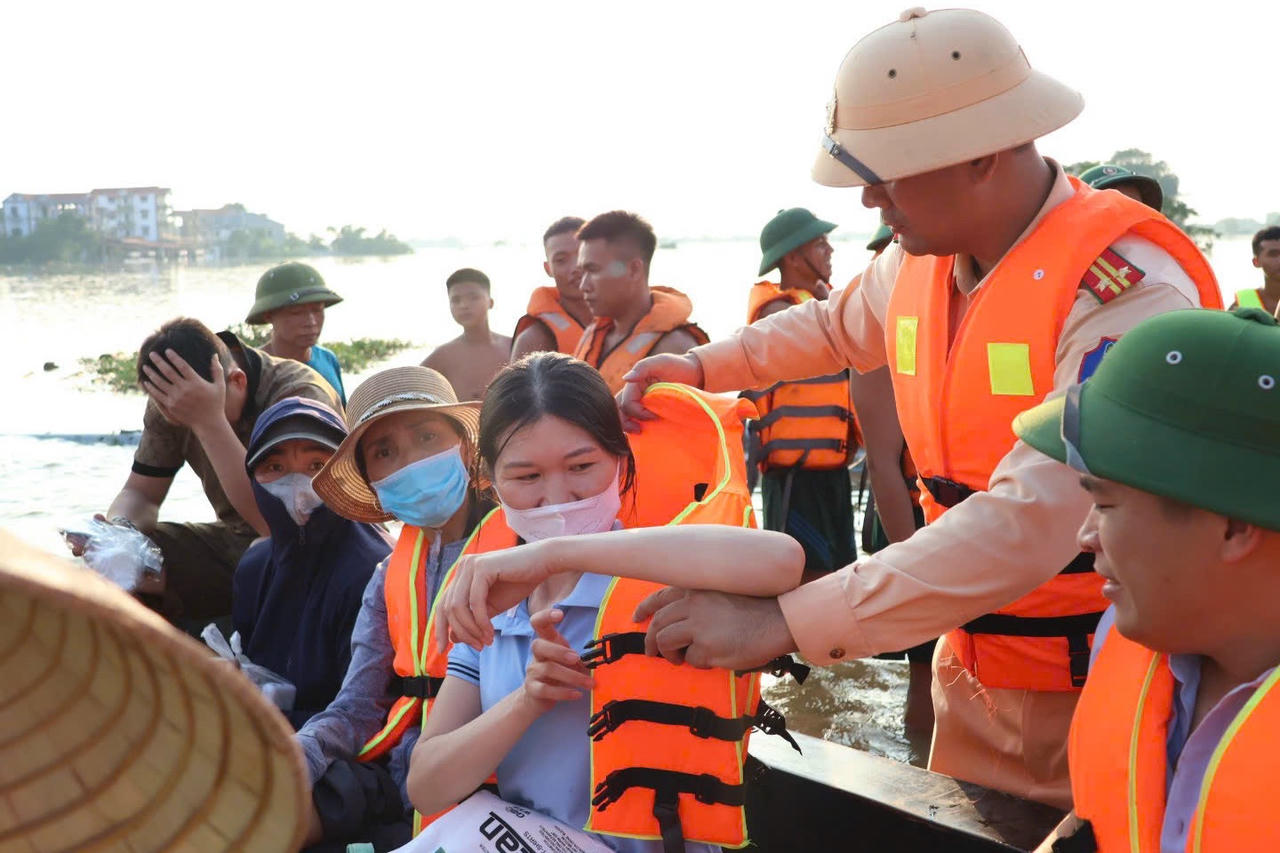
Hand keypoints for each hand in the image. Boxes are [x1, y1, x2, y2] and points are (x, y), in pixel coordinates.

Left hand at [141, 350, 226, 432]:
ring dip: (151, 373)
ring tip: (145, 367)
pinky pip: (157, 395)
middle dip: (159, 361)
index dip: (174, 357)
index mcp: (196, 382)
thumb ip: (217, 370)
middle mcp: (185, 389)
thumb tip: (214, 355)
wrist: (209, 423)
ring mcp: (176, 398)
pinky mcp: (171, 406)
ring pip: (160, 382)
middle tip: (152, 354)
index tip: (167, 351)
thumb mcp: (220, 386)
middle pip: (168, 372)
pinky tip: (146, 382)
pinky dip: (151, 388)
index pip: (182, 366)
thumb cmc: (216, 403)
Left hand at [436, 545, 552, 650]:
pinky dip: (481, 621)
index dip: (439, 628)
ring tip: (486, 642)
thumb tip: (452, 638)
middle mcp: (462, 566)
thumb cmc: (520, 583)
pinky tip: (490, 633)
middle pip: (447, 607)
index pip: (442, 604)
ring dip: (471, 630)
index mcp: (462, 574)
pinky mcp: (482, 567)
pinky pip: (475, 602)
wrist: (544, 563)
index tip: (442, 650)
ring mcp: (471, 565)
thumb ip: (472, 620)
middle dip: (461, 632)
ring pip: (458, 607)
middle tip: (478, 648)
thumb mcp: (492, 607)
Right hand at [520, 609, 593, 711]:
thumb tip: (604, 655)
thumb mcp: (569, 662)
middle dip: (559, 651)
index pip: (538, 623)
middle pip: (539, 645)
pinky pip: (546, 690)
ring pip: (548, 669)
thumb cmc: (558, 674)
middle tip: (576, 658)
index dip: (546, 616)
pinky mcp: (533, 689)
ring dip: (572, 676)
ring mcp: (533, 672)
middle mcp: (537, 655)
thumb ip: (580, 657)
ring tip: (589, 684)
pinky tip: (577, 694)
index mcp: (547, 642)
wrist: (537, 699)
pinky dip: (564, 693)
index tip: (560, 614)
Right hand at [618, 353, 703, 432]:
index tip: (655, 416)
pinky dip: (637, 425)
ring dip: (629, 426)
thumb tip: (625, 378)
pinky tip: (646, 432)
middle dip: (627, 422)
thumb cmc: (677, 365)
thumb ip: (643, 368)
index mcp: (635, 384)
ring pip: (625, 416)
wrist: (694, 373)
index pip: (627, 403)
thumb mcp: (661, 362)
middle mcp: (635, 394)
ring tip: (640, 432)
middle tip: (640, 430)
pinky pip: (636, 420)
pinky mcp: (649, 409)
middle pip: (621, 411)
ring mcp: (641, 402)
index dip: (638, 412)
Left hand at [633, 587, 795, 668]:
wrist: (776, 621)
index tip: (636, 618)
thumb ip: (698, 603)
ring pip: (665, 641)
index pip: (660, 597)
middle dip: (650, 640)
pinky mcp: (706, 648)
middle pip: (657, 623)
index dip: (644, 608)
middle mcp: (692, 605)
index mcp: (696, 590)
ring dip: (669, 654)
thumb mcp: (721, 595)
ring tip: (679, 660)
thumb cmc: (754, 609)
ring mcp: (697, 626)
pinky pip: (690, 660)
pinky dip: (696, 663)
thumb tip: (678, 622)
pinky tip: (711, 660)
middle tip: (651, 652)